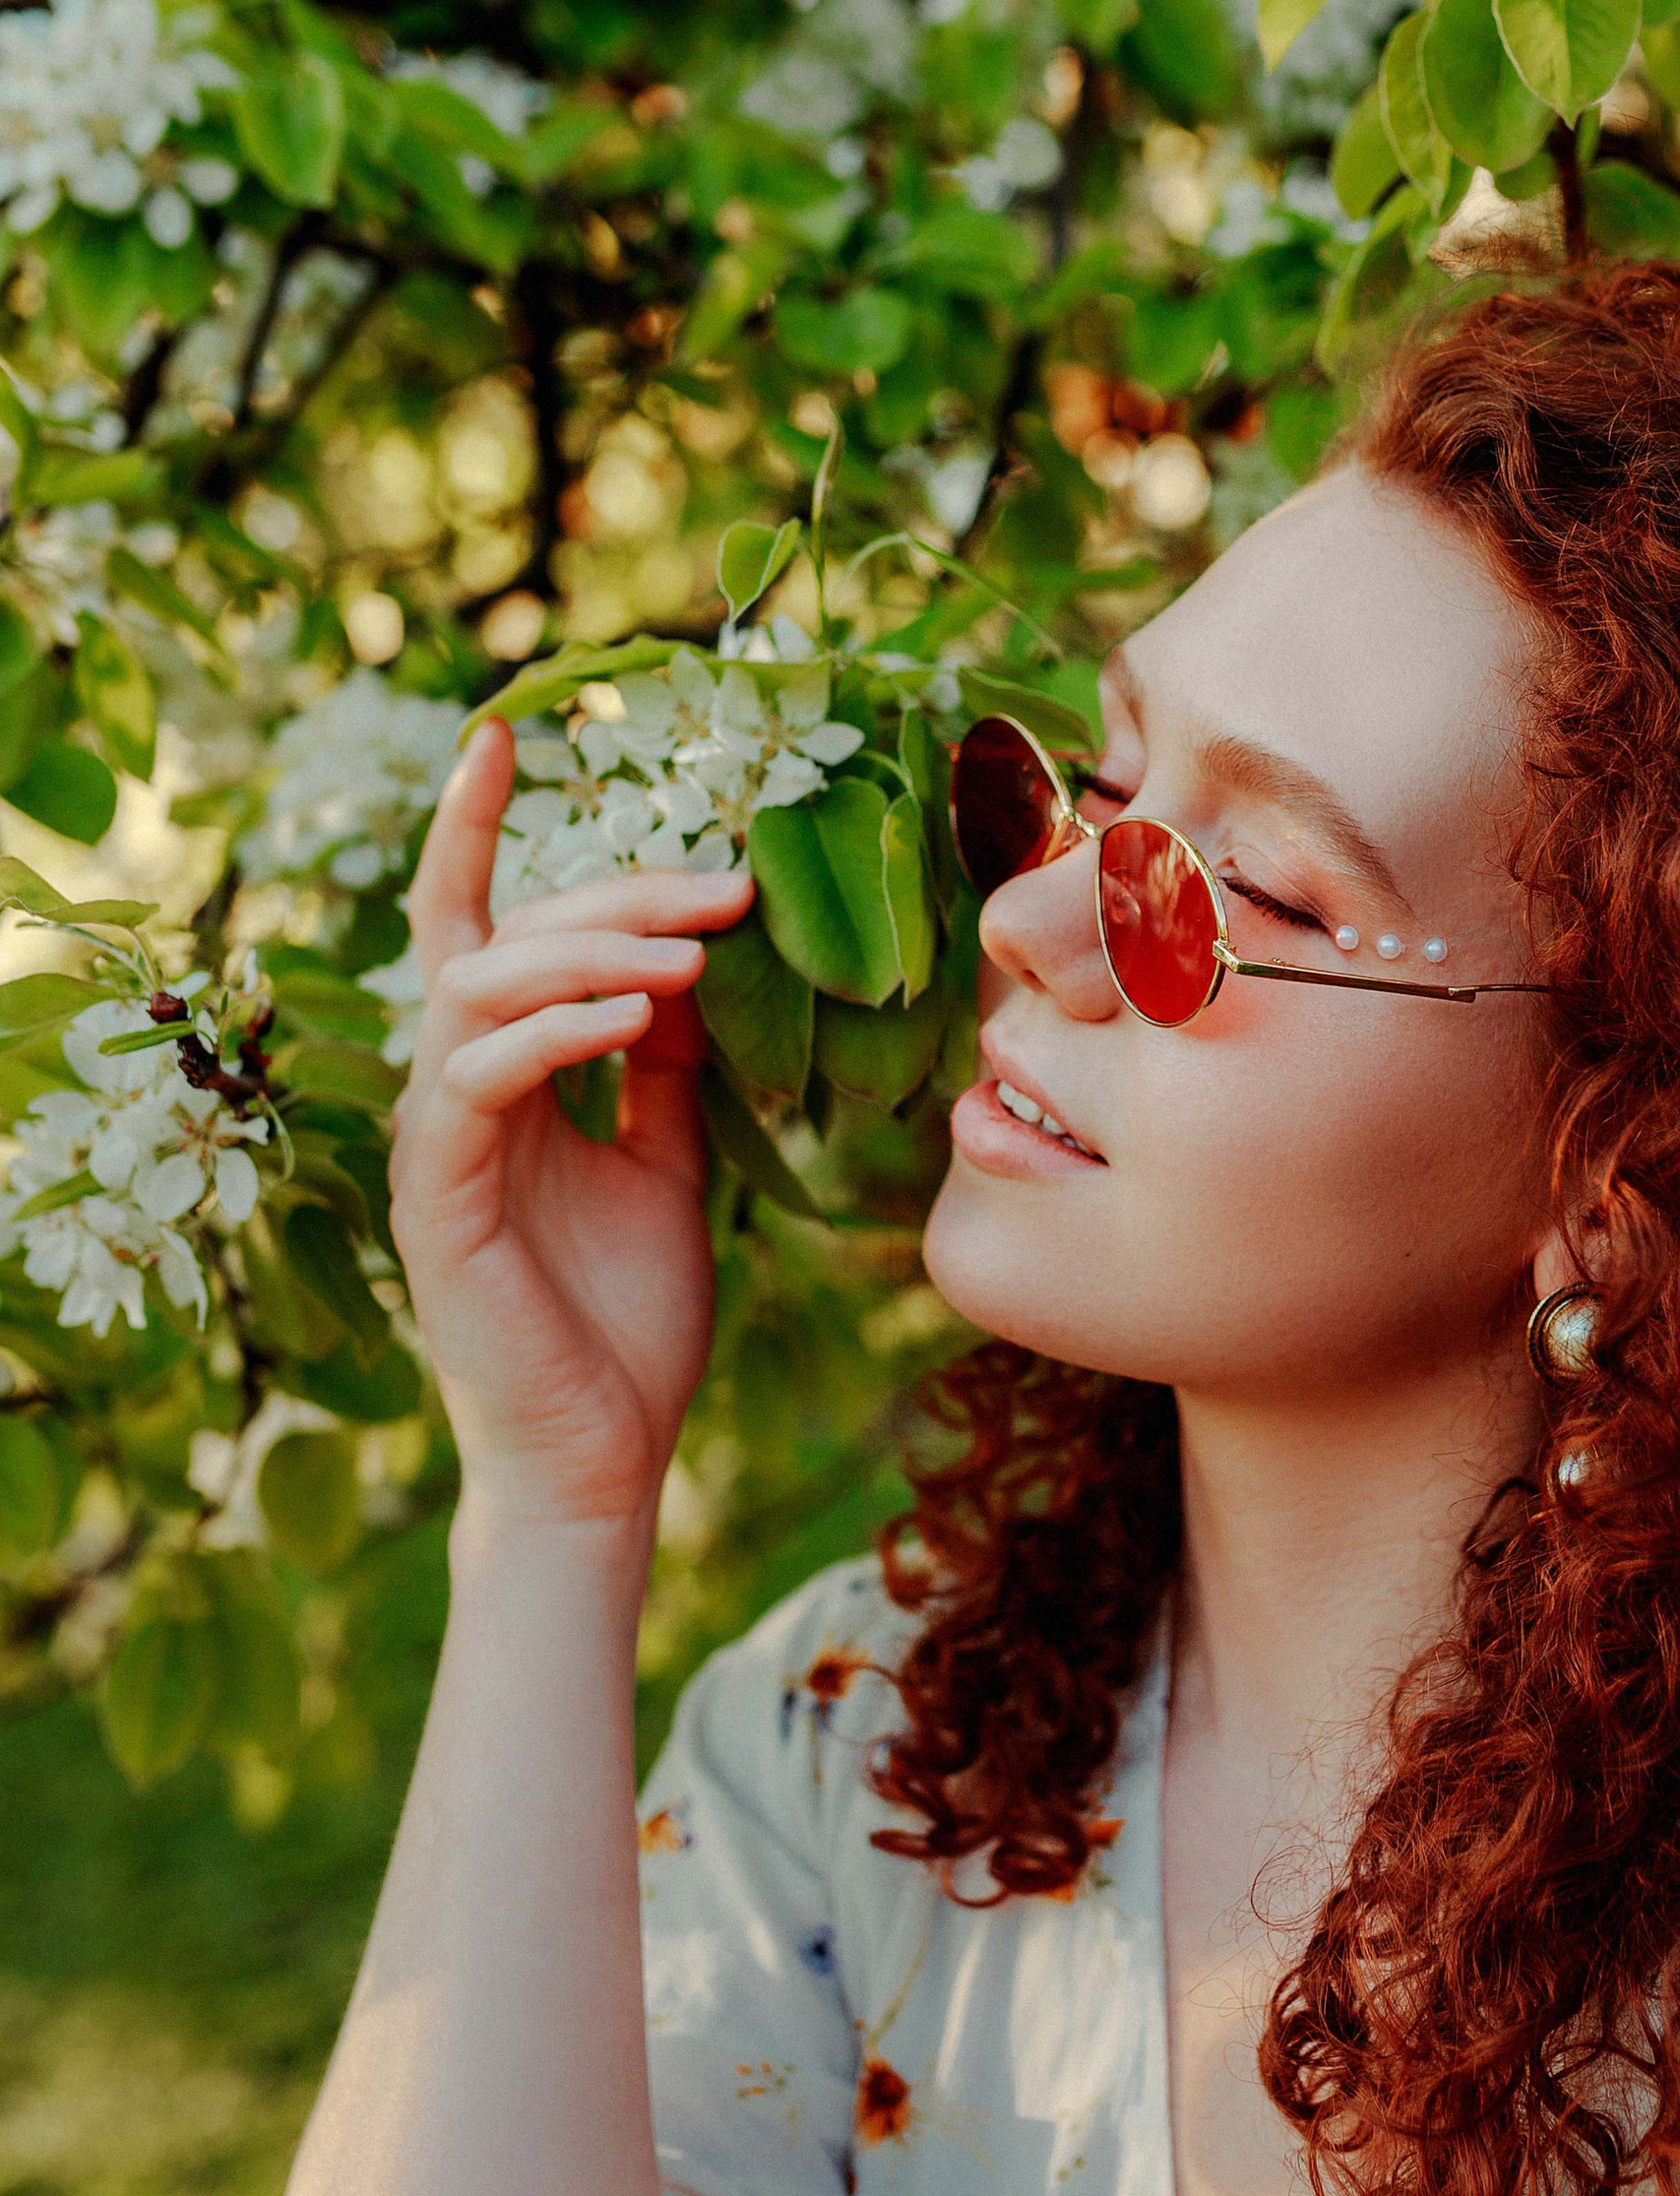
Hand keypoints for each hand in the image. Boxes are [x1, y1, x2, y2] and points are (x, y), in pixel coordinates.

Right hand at [387, 721, 752, 1536]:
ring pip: (477, 990)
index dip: (477, 831)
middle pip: (500, 938)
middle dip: (613, 894)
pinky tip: (643, 1020)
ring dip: (590, 951)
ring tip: (692, 952)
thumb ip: (666, 1067)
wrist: (605, 1462)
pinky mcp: (440, 1201)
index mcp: (502, 1078)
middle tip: (726, 884)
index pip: (477, 927)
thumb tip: (690, 961)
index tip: (505, 733)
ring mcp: (439, 1145)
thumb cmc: (628, 1322)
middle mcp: (453, 1095)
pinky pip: (478, 1083)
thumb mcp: (670, 1166)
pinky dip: (558, 1034)